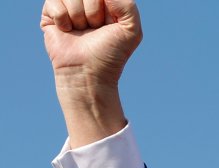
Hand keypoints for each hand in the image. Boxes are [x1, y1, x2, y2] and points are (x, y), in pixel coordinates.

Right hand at [40, 0, 141, 145]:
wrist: (88, 73)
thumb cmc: (110, 53)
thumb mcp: (131, 30)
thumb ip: (127, 5)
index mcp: (106, 4)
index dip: (104, 5)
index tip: (108, 22)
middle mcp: (87, 3)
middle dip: (92, 12)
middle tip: (94, 29)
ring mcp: (68, 8)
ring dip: (78, 17)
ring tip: (81, 31)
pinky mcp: (50, 15)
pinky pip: (53, 1)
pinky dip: (62, 19)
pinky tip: (67, 31)